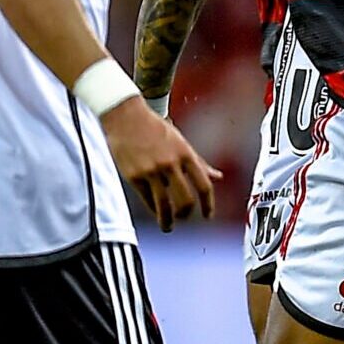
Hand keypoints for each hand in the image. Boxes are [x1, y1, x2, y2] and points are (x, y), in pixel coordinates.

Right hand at [101, 97, 218, 230]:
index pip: (204, 185)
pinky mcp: (134, 175)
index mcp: (185, 154)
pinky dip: (154, 209)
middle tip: (184, 218)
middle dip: (186, 214)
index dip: (208, 205)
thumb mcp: (180, 142)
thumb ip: (198, 161)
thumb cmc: (155, 128)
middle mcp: (170, 164)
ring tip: (168, 227)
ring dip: (168, 221)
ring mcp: (152, 171)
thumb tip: (218, 176)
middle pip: (186, 200)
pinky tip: (156, 212)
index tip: (208, 215)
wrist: (125, 116)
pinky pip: (148, 200)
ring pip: (165, 205)